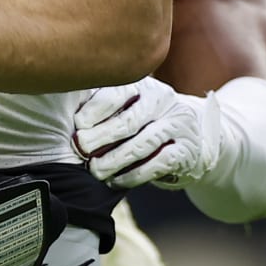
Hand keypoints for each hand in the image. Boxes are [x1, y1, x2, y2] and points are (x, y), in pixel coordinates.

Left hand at [73, 75, 223, 190]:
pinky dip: (132, 175)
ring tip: (95, 170)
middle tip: (81, 149)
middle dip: (101, 137)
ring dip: (115, 160)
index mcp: (144, 84)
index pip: (118, 92)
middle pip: (129, 120)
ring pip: (142, 144)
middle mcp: (164, 100)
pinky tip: (115, 181)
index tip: (77, 126)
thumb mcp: (130, 107)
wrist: (193, 136)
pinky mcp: (187, 150)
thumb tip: (72, 126)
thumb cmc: (146, 122)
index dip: (95, 109)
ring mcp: (178, 125)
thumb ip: (105, 111)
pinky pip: (156, 164)